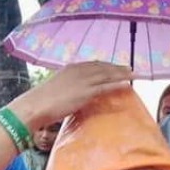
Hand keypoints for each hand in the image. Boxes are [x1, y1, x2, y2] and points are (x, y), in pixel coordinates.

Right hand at [7, 62, 132, 130]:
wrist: (35, 106)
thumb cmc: (41, 102)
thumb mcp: (56, 90)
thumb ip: (68, 89)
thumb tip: (72, 95)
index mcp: (70, 68)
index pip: (92, 64)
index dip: (105, 65)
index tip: (115, 66)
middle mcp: (78, 70)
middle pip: (103, 67)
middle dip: (117, 67)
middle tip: (130, 68)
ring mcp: (83, 80)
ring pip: (107, 75)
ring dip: (121, 74)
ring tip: (133, 75)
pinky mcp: (86, 92)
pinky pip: (106, 87)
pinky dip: (117, 85)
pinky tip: (126, 85)